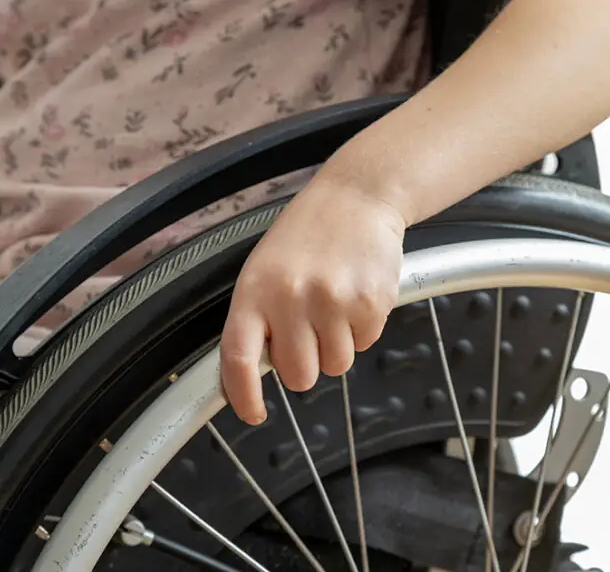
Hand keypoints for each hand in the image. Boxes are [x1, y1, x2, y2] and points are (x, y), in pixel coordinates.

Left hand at [220, 174, 405, 424]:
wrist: (357, 197)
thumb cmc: (308, 234)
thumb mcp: (265, 268)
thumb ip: (258, 317)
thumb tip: (254, 372)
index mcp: (255, 290)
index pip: (239, 358)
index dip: (243, 395)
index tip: (252, 412)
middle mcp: (291, 298)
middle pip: (298, 375)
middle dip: (306, 364)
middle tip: (310, 328)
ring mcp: (333, 302)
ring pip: (336, 366)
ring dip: (337, 345)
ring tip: (334, 303)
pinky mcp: (370, 303)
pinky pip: (366, 344)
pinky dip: (363, 328)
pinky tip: (356, 294)